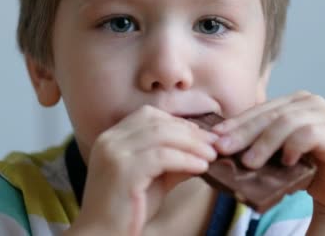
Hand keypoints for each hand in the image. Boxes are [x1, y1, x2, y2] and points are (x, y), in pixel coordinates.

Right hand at [68, 105, 218, 235]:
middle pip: (157, 121)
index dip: (179, 122)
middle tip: (215, 143)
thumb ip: (175, 161)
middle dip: (190, 131)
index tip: (202, 134)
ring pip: (161, 135)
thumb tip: (205, 150)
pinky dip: (185, 159)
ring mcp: (114, 153)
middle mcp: (109, 140)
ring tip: (212, 155)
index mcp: (112, 137)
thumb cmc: (128, 211)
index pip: (148, 115)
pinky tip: (201, 167)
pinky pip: (161, 157)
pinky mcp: (123, 170)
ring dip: (192, 144)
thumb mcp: (155, 179)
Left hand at [212, 91, 324, 233]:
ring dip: (264, 143)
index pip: (259, 110)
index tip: (214, 137)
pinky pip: (309, 134)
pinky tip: (285, 161)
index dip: (235, 123)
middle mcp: (310, 103)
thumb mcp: (276, 152)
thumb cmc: (306, 167)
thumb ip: (257, 143)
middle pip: (270, 114)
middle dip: (243, 132)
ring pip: (287, 122)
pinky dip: (293, 147)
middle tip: (224, 149)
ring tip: (249, 163)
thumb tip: (220, 145)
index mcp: (293, 101)